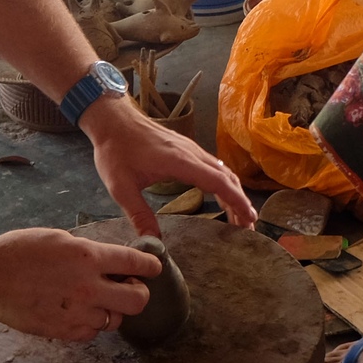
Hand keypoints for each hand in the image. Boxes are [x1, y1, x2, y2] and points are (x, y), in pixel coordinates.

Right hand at [0, 227, 159, 340]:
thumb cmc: (19, 252)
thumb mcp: (58, 238)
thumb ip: (88, 251)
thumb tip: (109, 261)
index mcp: (87, 256)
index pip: (136, 264)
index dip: (151, 266)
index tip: (153, 267)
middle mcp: (88, 287)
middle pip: (138, 300)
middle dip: (139, 293)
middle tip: (127, 287)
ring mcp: (78, 313)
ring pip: (116, 319)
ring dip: (111, 309)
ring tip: (93, 299)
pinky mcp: (66, 331)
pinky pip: (92, 331)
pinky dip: (91, 323)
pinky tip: (77, 310)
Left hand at [82, 95, 257, 232]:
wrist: (112, 119)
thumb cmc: (115, 151)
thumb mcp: (121, 187)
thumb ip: (139, 214)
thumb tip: (153, 242)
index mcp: (179, 162)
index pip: (218, 182)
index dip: (236, 200)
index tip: (249, 217)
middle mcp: (191, 153)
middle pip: (226, 177)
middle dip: (240, 202)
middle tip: (248, 227)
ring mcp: (190, 149)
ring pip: (222, 170)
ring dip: (234, 193)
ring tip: (239, 217)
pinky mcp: (186, 148)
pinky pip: (213, 166)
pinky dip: (224, 183)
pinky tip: (222, 196)